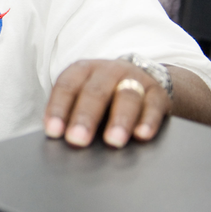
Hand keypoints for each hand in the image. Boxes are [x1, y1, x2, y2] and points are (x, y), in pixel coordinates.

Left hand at [44, 59, 170, 147]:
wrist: (138, 79)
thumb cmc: (100, 96)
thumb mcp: (81, 97)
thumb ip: (69, 114)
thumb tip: (58, 139)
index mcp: (82, 70)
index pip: (67, 86)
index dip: (59, 108)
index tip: (53, 132)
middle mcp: (108, 71)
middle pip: (95, 91)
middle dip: (85, 117)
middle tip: (77, 140)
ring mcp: (135, 79)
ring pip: (127, 96)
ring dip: (119, 120)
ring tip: (113, 141)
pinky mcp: (157, 93)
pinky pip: (154, 105)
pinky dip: (148, 121)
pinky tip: (142, 135)